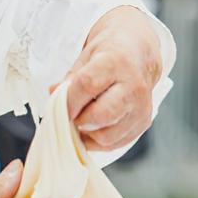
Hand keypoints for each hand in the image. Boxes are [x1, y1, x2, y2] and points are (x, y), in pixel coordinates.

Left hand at [63, 6, 162, 151]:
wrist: (139, 54)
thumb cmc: (110, 54)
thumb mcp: (87, 56)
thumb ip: (71, 78)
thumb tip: (53, 94)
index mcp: (116, 62)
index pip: (88, 85)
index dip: (69, 100)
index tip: (59, 106)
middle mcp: (133, 85)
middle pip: (102, 114)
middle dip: (79, 121)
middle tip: (70, 117)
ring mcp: (141, 106)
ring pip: (108, 135)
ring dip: (87, 134)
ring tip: (79, 123)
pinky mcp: (143, 121)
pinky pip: (116, 142)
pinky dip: (97, 141)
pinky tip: (91, 129)